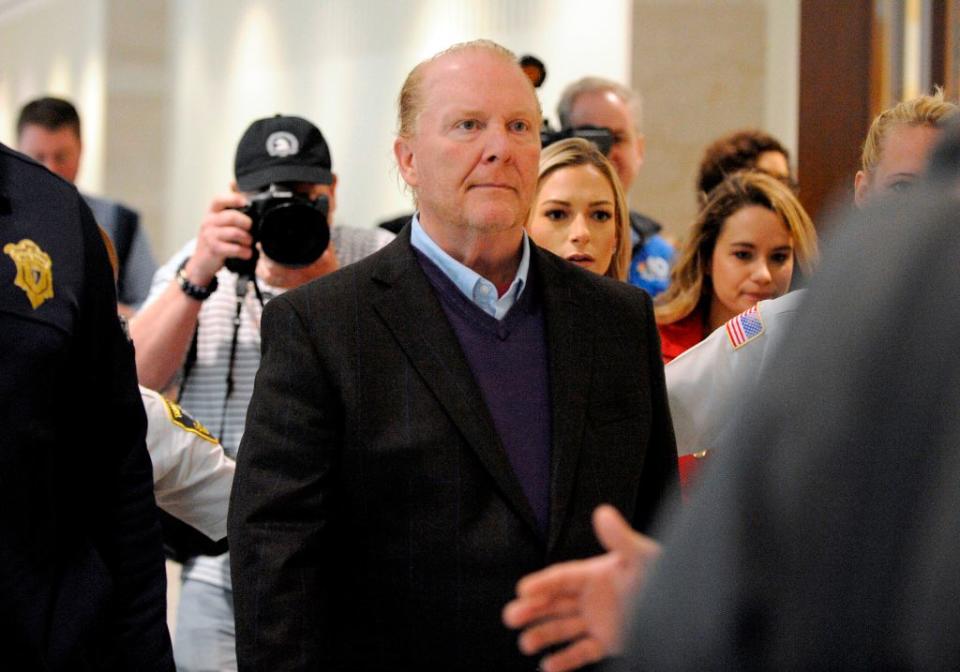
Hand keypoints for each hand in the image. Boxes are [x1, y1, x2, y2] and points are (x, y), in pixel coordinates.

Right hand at [185, 193, 252, 284]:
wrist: (201, 262)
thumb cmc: (214, 241)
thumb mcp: (219, 224)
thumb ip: (231, 214)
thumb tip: (249, 202)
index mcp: (212, 213)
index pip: (219, 200)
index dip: (233, 198)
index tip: (245, 201)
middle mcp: (209, 222)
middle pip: (232, 216)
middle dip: (247, 223)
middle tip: (251, 229)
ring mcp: (210, 235)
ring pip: (235, 232)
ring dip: (247, 238)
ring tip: (249, 242)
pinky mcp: (214, 249)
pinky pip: (234, 248)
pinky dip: (244, 251)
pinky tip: (247, 253)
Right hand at [502, 505, 660, 671]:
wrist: (687, 607)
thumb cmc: (665, 574)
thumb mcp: (642, 556)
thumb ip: (620, 538)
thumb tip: (602, 512)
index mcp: (593, 573)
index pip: (560, 578)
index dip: (541, 583)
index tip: (522, 590)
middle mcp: (590, 597)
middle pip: (553, 603)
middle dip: (531, 610)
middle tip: (511, 617)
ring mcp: (596, 621)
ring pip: (562, 629)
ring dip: (542, 635)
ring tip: (526, 644)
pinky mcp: (607, 643)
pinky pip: (582, 652)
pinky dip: (565, 660)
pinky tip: (548, 666)